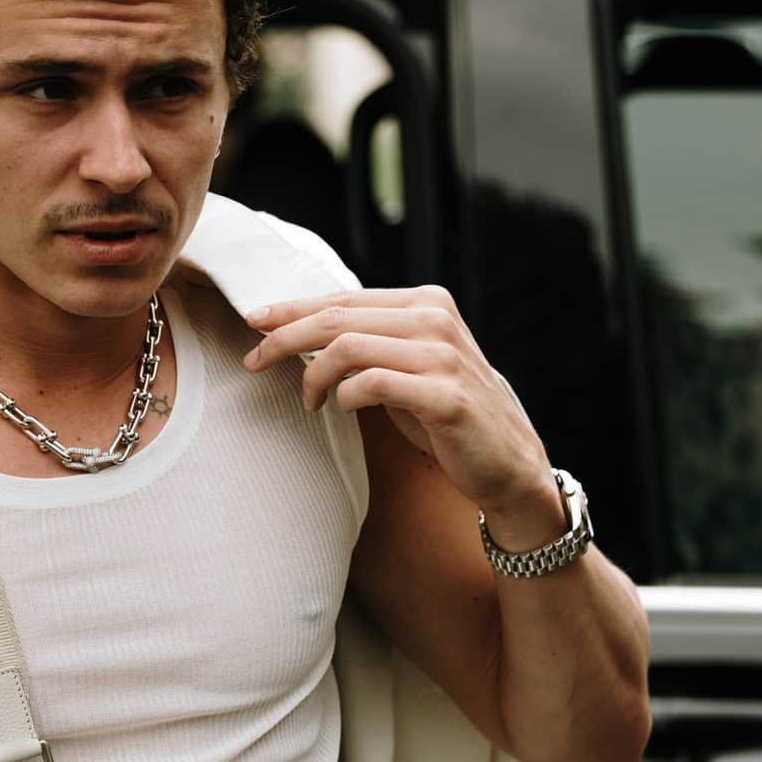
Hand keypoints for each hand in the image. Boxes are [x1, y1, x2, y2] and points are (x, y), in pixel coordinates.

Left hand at [243, 285, 561, 534]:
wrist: (506, 463)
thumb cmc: (446, 415)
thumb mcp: (408, 365)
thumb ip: (370, 342)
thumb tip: (301, 331)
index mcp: (426, 303)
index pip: (344, 298)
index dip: (293, 309)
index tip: (255, 321)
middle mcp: (436, 320)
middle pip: (338, 317)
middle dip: (285, 337)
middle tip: (254, 360)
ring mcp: (443, 356)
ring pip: (347, 347)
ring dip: (313, 375)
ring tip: (308, 400)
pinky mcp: (445, 395)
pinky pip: (372, 384)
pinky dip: (345, 395)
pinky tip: (340, 407)